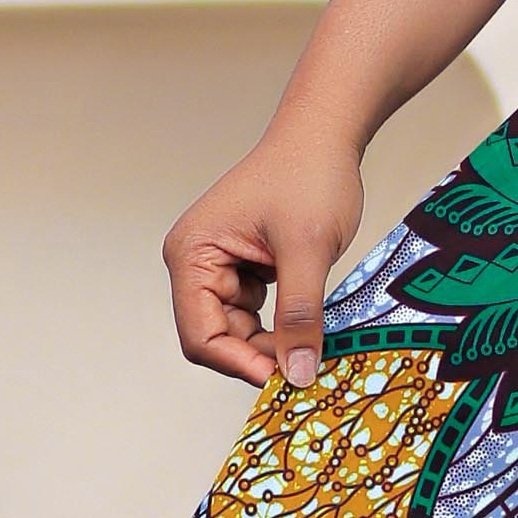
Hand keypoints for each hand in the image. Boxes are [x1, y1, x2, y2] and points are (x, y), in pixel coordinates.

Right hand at [166, 118, 367, 391]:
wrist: (325, 134)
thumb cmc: (309, 174)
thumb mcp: (309, 249)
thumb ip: (301, 314)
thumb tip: (298, 374)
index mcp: (192, 255)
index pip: (200, 335)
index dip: (239, 365)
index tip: (283, 382)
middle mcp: (195, 263)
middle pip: (216, 337)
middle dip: (258, 356)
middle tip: (305, 371)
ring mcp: (219, 266)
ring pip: (238, 330)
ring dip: (273, 342)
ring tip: (313, 345)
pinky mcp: (244, 267)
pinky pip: (256, 313)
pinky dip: (282, 324)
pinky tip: (309, 326)